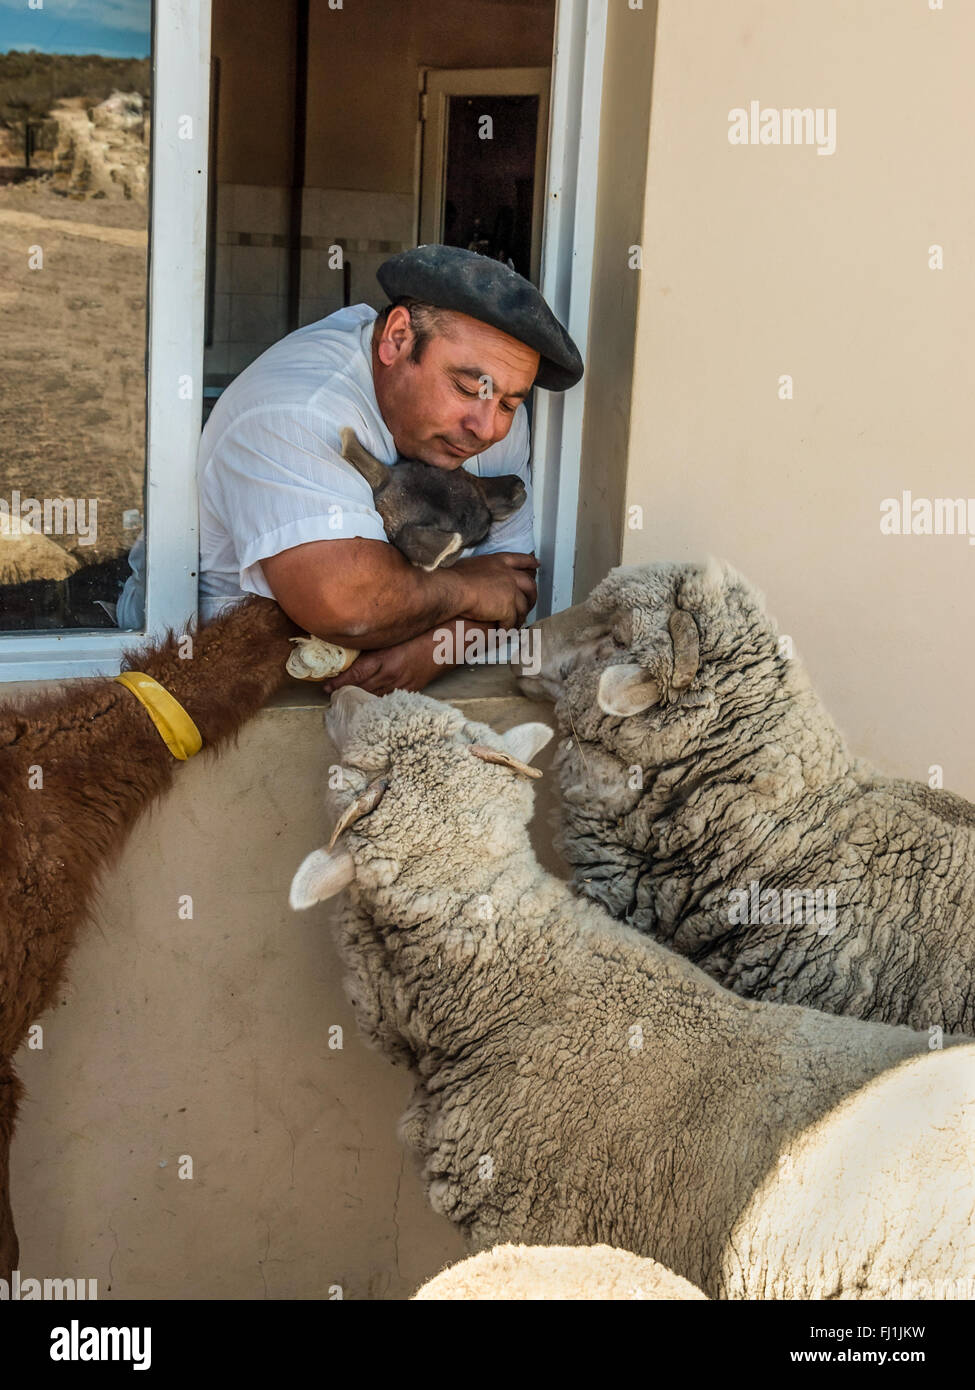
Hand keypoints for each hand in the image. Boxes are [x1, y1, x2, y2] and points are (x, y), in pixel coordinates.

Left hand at [321, 630, 443, 695]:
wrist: (453, 640)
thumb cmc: (425, 630)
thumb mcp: (396, 633)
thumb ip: (376, 641)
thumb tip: (353, 645)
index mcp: (387, 659)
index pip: (356, 675)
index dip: (339, 682)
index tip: (326, 686)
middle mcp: (393, 675)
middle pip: (362, 689)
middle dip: (345, 693)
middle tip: (329, 695)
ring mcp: (403, 685)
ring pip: (374, 696)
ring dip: (359, 697)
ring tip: (344, 699)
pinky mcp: (412, 690)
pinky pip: (388, 698)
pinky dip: (375, 699)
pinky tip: (368, 699)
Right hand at [451, 552, 538, 626]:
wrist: (452, 589)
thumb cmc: (452, 578)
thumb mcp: (469, 565)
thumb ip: (479, 570)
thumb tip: (473, 575)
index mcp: (499, 562)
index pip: (521, 559)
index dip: (530, 562)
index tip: (535, 565)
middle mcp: (509, 575)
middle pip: (529, 585)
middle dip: (531, 595)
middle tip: (530, 602)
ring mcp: (511, 592)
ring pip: (523, 607)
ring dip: (519, 616)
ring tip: (515, 624)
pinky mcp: (508, 609)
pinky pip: (511, 622)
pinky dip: (507, 629)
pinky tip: (502, 633)